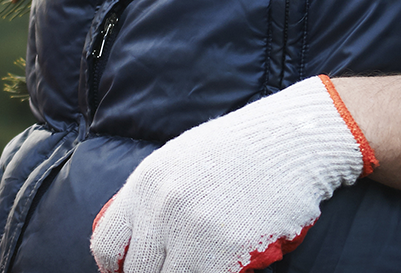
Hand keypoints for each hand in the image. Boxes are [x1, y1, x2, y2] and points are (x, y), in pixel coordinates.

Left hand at [91, 75, 375, 272]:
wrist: (294, 141)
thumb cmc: (240, 149)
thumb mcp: (180, 159)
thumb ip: (152, 196)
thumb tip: (132, 240)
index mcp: (147, 182)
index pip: (107, 243)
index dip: (114, 268)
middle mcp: (163, 207)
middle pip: (138, 271)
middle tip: (172, 267)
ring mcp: (194, 232)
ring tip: (201, 263)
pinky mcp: (226, 251)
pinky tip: (224, 267)